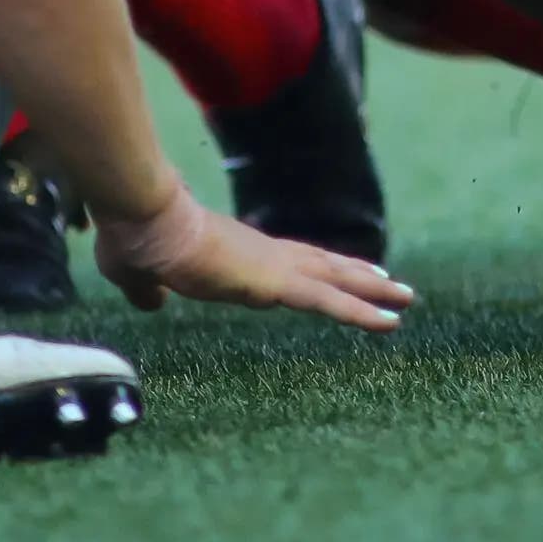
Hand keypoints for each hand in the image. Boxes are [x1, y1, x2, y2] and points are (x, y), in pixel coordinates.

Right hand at [94, 180, 409, 331]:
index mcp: (234, 252)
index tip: (331, 274)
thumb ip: (147, 290)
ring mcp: (272, 266)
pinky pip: (329, 302)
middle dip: (356, 275)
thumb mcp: (136, 274)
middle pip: (321, 265)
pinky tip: (389, 322)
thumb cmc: (136, 239)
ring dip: (372, 291)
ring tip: (407, 299)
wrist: (145, 219)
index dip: (310, 268)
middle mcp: (262, 255)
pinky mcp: (275, 282)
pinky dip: (362, 312)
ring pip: (334, 280)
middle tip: (391, 284)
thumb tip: (151, 303)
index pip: (284, 262)